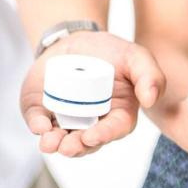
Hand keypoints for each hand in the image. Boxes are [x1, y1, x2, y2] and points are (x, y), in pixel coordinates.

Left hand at [21, 31, 165, 156]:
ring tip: (50, 143)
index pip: (113, 129)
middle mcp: (92, 124)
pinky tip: (39, 127)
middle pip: (85, 142)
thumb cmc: (111, 52)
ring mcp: (66, 120)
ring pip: (61, 139)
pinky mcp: (44, 111)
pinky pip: (39, 122)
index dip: (103, 135)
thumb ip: (150, 76)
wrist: (76, 40)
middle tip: (68, 147)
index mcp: (118, 115)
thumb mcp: (136, 57)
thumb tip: (150, 100)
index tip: (92, 136)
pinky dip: (38, 126)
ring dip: (55, 144)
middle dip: (76, 147)